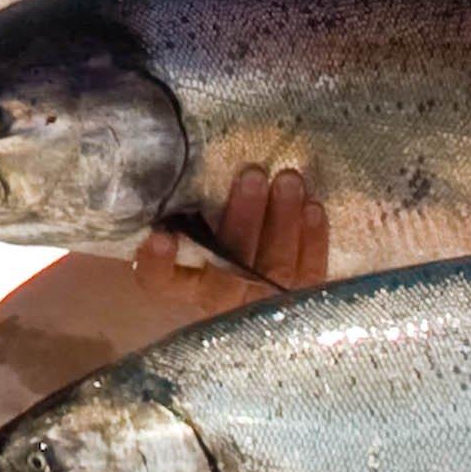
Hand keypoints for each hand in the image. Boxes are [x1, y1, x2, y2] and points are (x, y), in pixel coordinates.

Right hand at [141, 164, 327, 291]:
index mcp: (183, 286)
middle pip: (227, 269)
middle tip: (253, 175)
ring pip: (273, 269)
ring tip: (288, 179)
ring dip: (283, 221)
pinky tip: (313, 207)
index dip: (158, 264)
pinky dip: (313, 240)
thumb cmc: (219, 240)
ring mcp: (262, 306)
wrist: (265, 283)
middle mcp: (219, 302)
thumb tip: (188, 165)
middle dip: (243, 219)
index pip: (160, 281)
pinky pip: (309, 274)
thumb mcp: (197, 230)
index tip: (160, 236)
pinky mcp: (302, 302)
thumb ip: (190, 212)